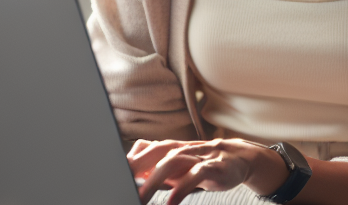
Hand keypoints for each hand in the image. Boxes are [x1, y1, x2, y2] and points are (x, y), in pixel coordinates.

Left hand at [128, 138, 289, 204]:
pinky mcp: (213, 166)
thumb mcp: (176, 165)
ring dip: (154, 180)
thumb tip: (129, 171)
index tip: (110, 177)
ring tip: (141, 199)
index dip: (126, 163)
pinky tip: (171, 202)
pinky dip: (182, 188)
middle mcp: (181, 148)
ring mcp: (198, 155)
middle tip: (119, 186)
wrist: (238, 158)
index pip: (143, 151)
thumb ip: (153, 167)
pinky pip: (196, 175)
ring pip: (172, 162)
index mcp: (169, 148)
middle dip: (134, 169)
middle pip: (154, 154)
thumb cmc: (202, 163)